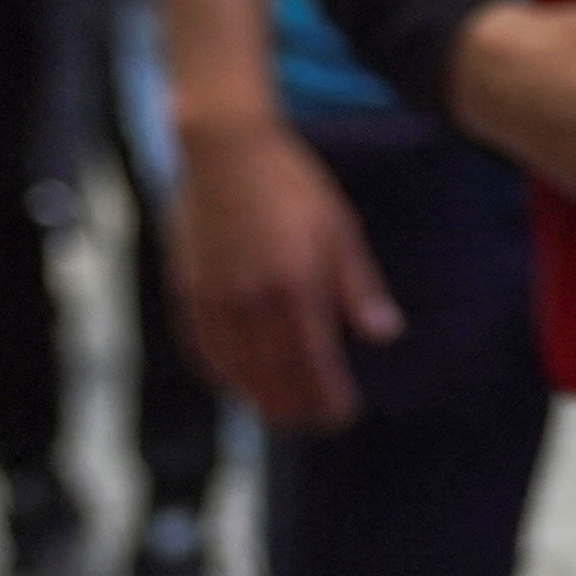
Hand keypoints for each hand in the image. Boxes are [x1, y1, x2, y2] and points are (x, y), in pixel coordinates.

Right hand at [172, 109, 400, 431]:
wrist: (226, 152)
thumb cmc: (294, 188)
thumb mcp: (341, 231)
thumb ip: (359, 289)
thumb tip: (386, 336)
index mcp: (296, 286)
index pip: (314, 362)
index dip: (327, 396)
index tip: (344, 415)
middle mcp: (253, 300)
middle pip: (274, 375)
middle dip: (296, 406)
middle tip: (315, 424)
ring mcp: (216, 298)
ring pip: (237, 369)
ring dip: (260, 398)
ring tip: (282, 414)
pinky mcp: (189, 290)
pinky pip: (205, 348)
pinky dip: (223, 374)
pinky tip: (238, 384)